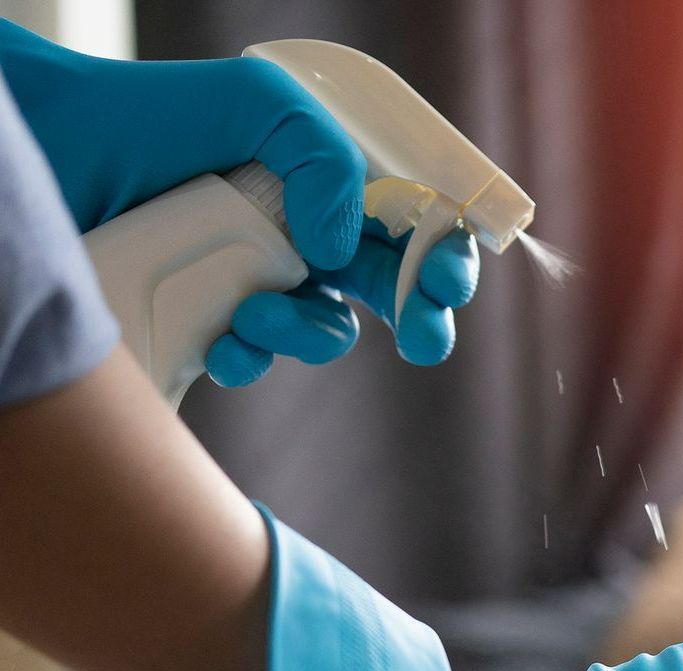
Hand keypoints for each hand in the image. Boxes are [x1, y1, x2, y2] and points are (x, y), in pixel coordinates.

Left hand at [0, 21, 476, 385]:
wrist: (49, 159)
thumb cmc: (142, 118)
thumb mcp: (253, 107)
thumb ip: (323, 157)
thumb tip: (339, 245)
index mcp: (325, 184)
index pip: (410, 224)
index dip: (442, 256)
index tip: (445, 283)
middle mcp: (301, 236)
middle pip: (388, 290)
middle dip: (418, 320)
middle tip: (423, 339)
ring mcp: (259, 284)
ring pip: (325, 335)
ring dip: (306, 336)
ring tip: (256, 315)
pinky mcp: (215, 327)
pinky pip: (258, 364)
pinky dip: (248, 359)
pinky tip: (219, 340)